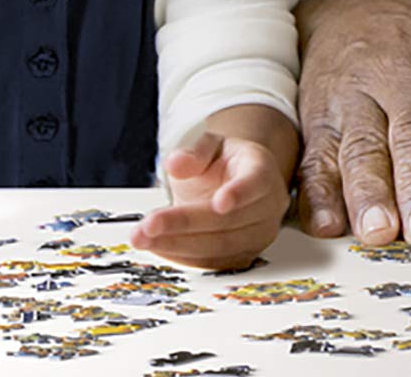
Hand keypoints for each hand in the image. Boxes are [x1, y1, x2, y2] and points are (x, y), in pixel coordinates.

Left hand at [132, 120, 291, 270]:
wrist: (235, 184)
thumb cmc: (224, 164)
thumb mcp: (210, 146)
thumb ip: (195, 153)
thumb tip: (175, 164)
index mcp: (261, 171)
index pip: (256, 183)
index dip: (239, 193)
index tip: (219, 203)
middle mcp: (267, 207)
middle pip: (229, 221)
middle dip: (186, 224)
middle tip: (149, 224)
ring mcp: (258, 235)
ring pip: (220, 247)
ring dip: (178, 245)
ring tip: (143, 238)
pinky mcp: (244, 256)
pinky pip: (213, 263)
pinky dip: (182, 256)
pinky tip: (157, 246)